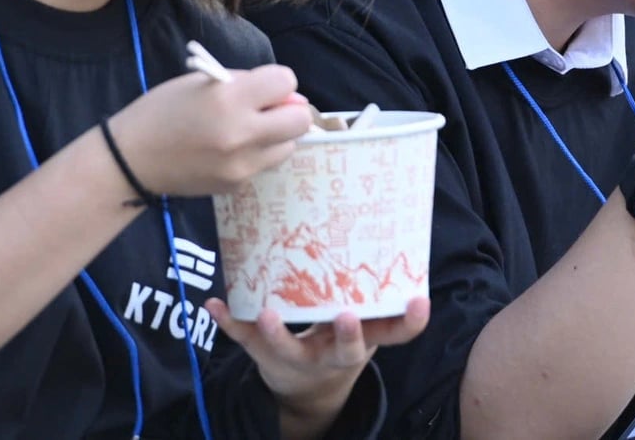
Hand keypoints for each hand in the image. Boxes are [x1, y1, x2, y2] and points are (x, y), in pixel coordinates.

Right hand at [104, 65, 313, 196]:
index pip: (286, 82)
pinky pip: (264, 164)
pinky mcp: (236, 186)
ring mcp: (241, 166)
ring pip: (288, 146)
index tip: (262, 86)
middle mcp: (241, 134)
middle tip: (268, 109)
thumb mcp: (201, 81)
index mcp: (229, 99)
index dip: (277, 81)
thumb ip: (245, 84)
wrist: (130, 161)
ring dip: (276, 135)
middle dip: (288, 110)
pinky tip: (230, 150)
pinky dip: (257, 154)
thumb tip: (286, 93)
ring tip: (248, 130)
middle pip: (299, 120)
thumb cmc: (162, 111)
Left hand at [208, 297, 429, 439]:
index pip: (393, 335)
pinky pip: (243, 339)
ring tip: (267, 314)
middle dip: (346, 336)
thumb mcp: (367, 329)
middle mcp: (331, 354)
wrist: (307, 390)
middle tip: (347, 316)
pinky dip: (228, 322)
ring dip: (277, 334)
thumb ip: (380, 301)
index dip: (410, 322)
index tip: (420, 301)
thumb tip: (397, 246)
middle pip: (343, 351)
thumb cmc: (341, 342)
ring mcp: (296, 356)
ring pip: (287, 350)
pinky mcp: (263, 353)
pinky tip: (214, 305)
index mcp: (362, 343)